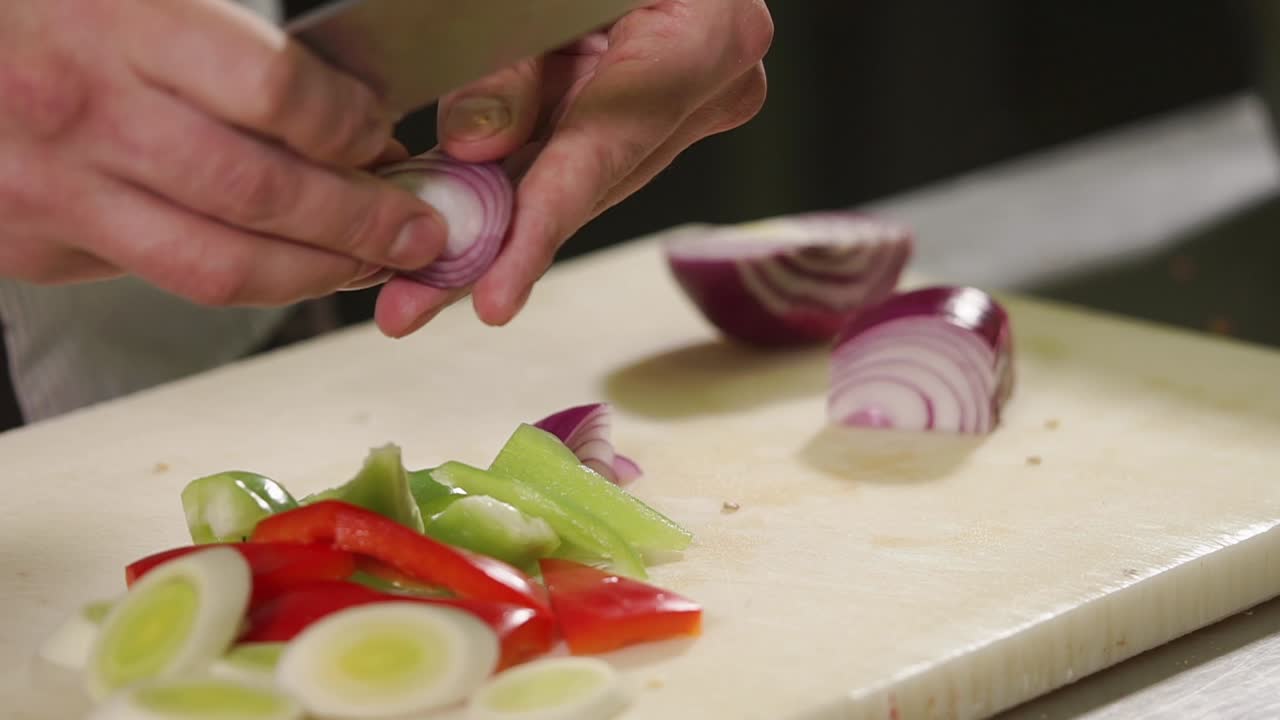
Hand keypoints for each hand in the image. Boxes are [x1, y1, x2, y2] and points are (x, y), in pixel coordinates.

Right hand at [0, 0, 447, 305]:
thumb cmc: (43, 8)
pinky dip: (241, 277)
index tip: (380, 132)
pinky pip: (161, 277)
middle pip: (262, 194)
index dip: (347, 122)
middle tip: (419, 230)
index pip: (275, 92)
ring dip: (317, 273)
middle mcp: (83, 114)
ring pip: (219, 266)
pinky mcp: (35, 247)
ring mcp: (52, 192)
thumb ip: (238, 31)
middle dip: (362, 222)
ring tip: (371, 264)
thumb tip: (355, 91)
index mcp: (116, 24)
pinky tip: (287, 265)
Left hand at [373, 0, 773, 336]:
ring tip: (411, 284)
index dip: (540, 227)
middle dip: (492, 251)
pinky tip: (449, 228)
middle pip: (586, 188)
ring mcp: (686, 109)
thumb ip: (514, 60)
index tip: (491, 295)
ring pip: (574, 187)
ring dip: (491, 233)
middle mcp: (711, 89)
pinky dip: (507, 194)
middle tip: (409, 306)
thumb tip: (475, 146)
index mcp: (712, 36)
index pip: (606, 148)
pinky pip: (573, 163)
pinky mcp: (652, 116)